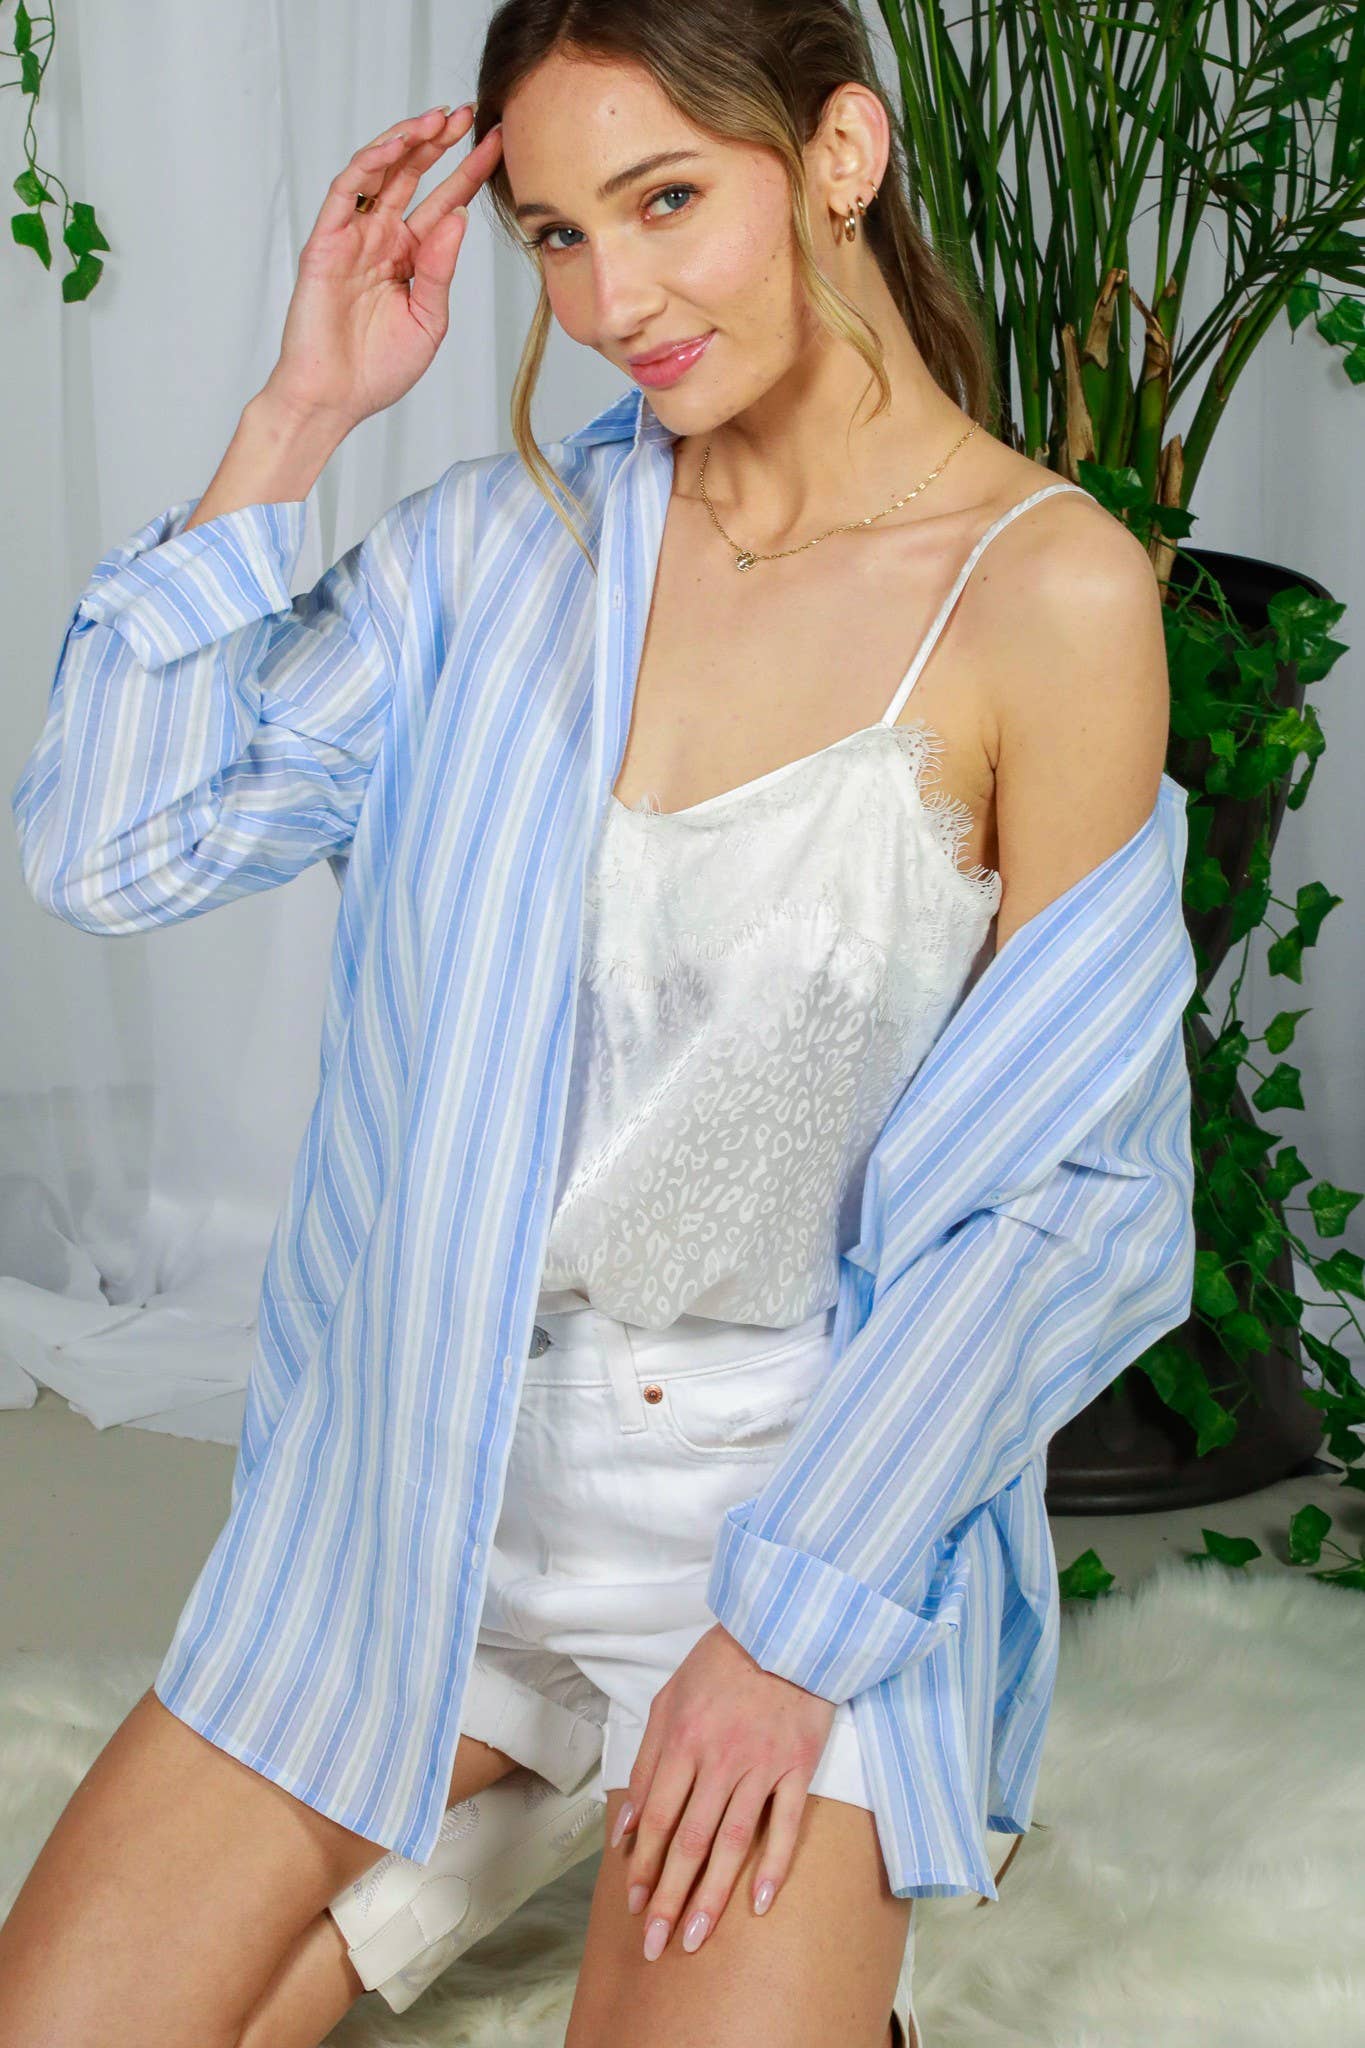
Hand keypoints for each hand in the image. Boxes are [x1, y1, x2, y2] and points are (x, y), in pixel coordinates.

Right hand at [261, 102, 503, 432]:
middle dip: (439, 142)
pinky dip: (369, 164)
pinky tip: (395, 146)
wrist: (334, 398)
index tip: (498, 144)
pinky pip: (346, 191)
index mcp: (411, 258)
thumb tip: (458, 219)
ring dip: (406, 142)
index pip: (444, 202)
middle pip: (412, 176)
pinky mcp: (325, 241)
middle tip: (468, 114)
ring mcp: (353, 237)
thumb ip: (441, 270)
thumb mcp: (428, 320)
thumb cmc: (377, 369)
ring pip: (379, 173)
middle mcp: (382, 239)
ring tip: (436, 121)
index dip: (469, 172)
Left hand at [610, 1623, 836, 1958]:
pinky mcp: (798, 1766)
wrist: (785, 1631)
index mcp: (682, 1739)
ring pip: (732, 1842)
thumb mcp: (669, 1700)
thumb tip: (626, 1825)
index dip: (643, 1865)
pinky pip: (786, 1824)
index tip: (633, 1904)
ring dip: (712, 1895)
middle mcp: (719, 1758)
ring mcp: (761, 1764)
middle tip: (655, 1944)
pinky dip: (773, 1865)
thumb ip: (647, 1763)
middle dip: (668, 1896)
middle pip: (690, 1840)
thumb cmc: (721, 1666)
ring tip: (694, 1936)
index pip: (658, 1817)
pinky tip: (757, 1903)